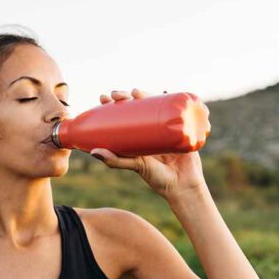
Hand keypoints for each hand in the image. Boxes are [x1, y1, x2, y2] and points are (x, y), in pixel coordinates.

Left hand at [91, 88, 207, 199]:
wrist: (185, 186)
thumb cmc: (159, 179)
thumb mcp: (136, 166)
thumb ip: (116, 160)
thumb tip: (93, 152)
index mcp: (139, 138)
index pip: (124, 116)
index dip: (114, 105)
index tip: (104, 98)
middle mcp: (151, 131)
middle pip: (139, 107)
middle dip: (127, 97)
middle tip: (116, 94)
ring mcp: (166, 128)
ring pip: (155, 106)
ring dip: (145, 94)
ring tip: (135, 91)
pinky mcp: (181, 128)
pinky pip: (176, 111)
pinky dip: (171, 99)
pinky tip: (163, 91)